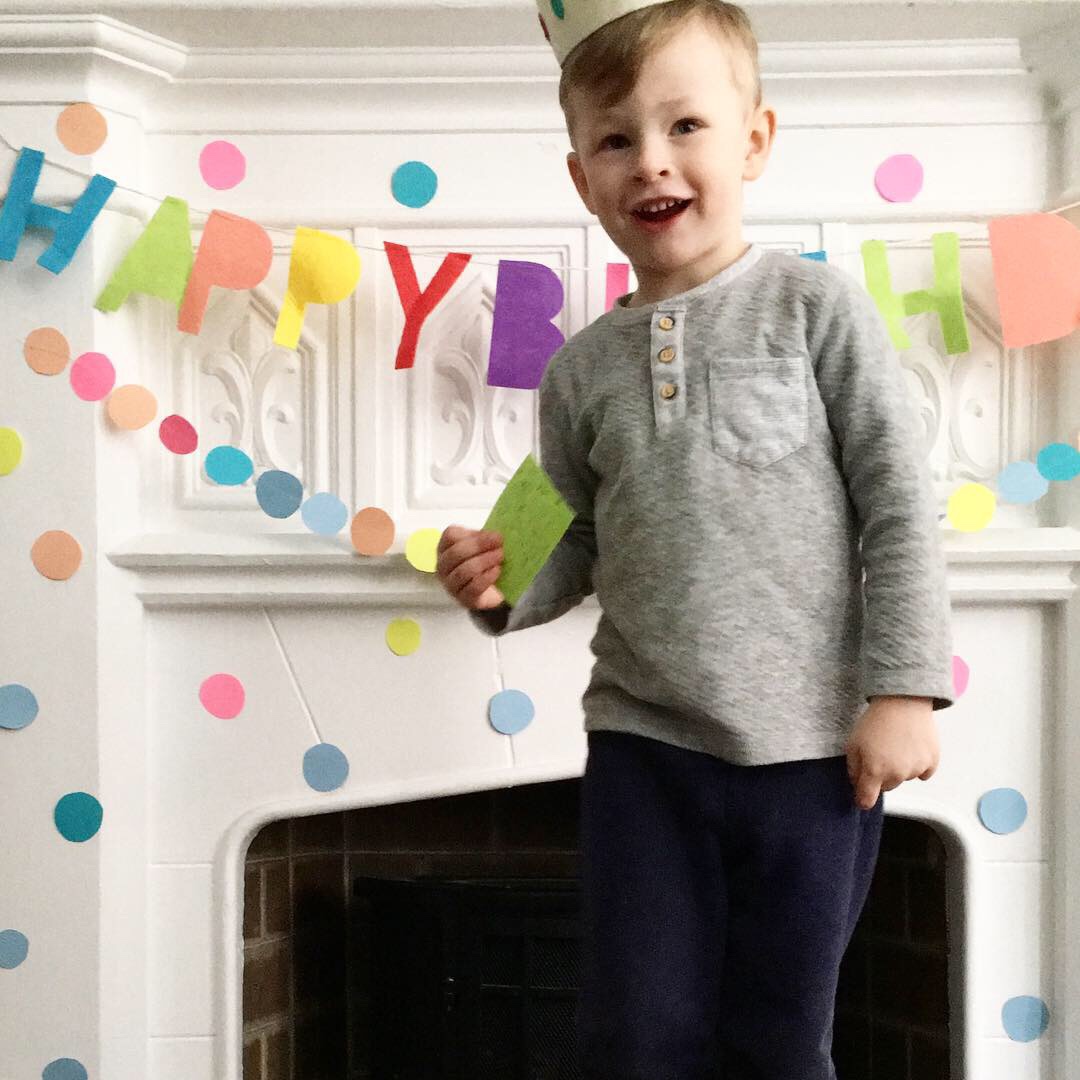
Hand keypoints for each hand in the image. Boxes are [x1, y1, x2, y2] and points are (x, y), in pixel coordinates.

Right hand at [436, 526, 505, 610]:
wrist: (491, 591)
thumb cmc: (483, 563)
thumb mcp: (482, 546)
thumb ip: (485, 538)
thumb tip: (495, 536)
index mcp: (445, 548)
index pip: (450, 536)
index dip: (473, 535)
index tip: (495, 536)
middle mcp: (443, 567)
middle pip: (455, 553)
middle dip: (479, 546)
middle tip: (500, 545)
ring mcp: (451, 584)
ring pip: (463, 571)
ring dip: (484, 561)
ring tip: (500, 557)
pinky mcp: (463, 599)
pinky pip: (473, 587)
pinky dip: (487, 577)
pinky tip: (497, 571)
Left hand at [844, 696, 938, 810]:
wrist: (903, 701)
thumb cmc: (876, 720)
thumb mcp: (853, 743)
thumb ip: (853, 768)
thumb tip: (857, 784)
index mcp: (875, 771)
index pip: (866, 800)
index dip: (862, 799)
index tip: (861, 795)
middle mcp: (897, 774)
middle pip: (886, 787)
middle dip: (881, 776)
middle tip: (879, 753)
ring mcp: (916, 769)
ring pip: (904, 778)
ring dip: (900, 768)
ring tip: (896, 744)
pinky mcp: (932, 762)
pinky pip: (923, 772)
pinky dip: (918, 764)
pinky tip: (911, 747)